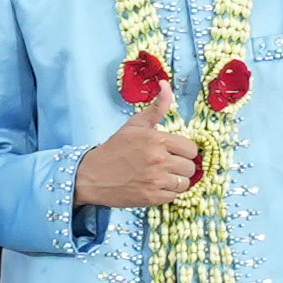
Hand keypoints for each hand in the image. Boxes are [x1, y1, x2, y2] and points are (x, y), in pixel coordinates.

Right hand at [75, 111, 203, 210]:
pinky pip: (174, 196)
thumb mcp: (135, 125)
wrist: (92, 175)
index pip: (191, 148)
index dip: (185, 151)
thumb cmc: (115, 149)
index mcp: (157, 139)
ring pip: (184, 183)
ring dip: (176, 180)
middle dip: (181, 166)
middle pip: (190, 167)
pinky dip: (167, 193)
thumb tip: (166, 85)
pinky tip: (155, 186)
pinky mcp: (151, 197)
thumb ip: (157, 107)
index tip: (175, 152)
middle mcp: (159, 160)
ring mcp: (155, 180)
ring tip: (163, 176)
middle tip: (168, 165)